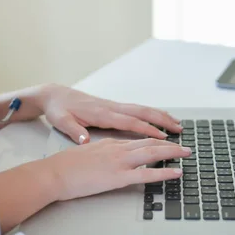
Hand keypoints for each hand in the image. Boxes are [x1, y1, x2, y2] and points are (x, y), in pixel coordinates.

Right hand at [34, 138, 190, 200]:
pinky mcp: (117, 176)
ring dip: (173, 153)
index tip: (167, 142)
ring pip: (153, 153)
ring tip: (187, 154)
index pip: (138, 139)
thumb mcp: (85, 154)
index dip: (155, 140)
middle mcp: (117, 148)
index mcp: (109, 143)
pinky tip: (176, 173)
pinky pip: (147, 174)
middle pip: (150, 143)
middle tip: (185, 147)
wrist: (53, 173)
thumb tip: (107, 160)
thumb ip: (100, 154)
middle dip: (170, 144)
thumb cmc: (64, 167)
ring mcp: (119, 162)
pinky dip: (164, 172)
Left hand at [37, 84, 182, 143]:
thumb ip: (73, 131)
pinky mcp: (113, 107)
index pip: (130, 122)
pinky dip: (151, 113)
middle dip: (162, 120)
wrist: (55, 95)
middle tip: (179, 129)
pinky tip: (159, 119)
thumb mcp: (61, 121)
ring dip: (161, 116)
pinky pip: (137, 110)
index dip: (147, 129)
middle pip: (143, 112)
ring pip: (142, 109)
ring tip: (177, 124)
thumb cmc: (58, 109)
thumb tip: (84, 139)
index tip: (163, 137)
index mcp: (102, 114)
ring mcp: (113, 106)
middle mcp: (111, 108)